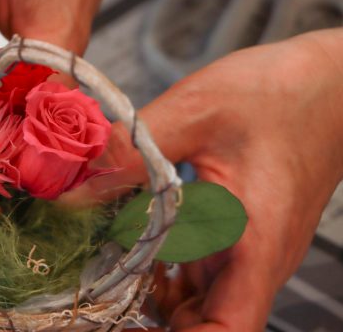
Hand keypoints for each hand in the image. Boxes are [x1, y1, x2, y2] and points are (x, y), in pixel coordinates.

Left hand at [62, 28, 342, 330]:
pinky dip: (162, 271)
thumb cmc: (277, 94)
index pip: (227, 331)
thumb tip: (75, 188)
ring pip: (196, 303)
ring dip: (150, 298)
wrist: (325, 85)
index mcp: (253, 243)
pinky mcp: (238, 236)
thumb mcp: (197, 111)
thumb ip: (134, 148)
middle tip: (92, 296)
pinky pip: (198, 274)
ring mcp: (247, 252)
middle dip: (147, 324)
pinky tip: (132, 244)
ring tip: (101, 266)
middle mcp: (253, 260)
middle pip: (202, 325)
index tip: (122, 331)